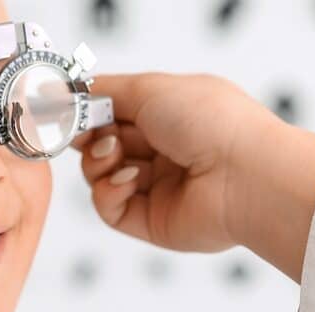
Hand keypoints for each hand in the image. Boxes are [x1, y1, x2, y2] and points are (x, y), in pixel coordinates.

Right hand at [77, 73, 314, 280]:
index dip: (89, 112)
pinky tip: (129, 180)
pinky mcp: (149, 220)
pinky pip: (108, 207)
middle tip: (85, 132)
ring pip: (100, 176)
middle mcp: (164, 152)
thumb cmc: (213, 123)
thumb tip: (72, 92)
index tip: (68, 109)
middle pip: (102, 145)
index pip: (115, 113)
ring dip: (98, 162)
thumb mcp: (151, 88)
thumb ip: (105, 90)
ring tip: (116, 153)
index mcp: (171, 115)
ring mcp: (156, 188)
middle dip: (89, 137)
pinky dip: (109, 191)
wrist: (246, 175)